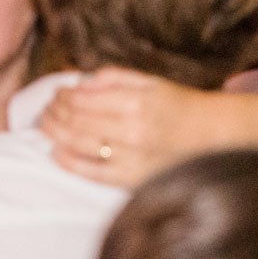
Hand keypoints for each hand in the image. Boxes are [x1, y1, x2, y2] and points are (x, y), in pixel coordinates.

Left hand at [41, 68, 222, 188]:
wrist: (210, 136)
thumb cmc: (178, 105)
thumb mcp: (151, 81)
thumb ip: (114, 78)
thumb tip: (80, 83)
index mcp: (136, 103)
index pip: (83, 100)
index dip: (63, 96)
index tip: (57, 92)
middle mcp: (132, 132)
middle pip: (77, 122)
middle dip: (55, 113)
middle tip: (47, 108)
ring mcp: (131, 159)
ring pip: (78, 145)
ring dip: (56, 133)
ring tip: (47, 125)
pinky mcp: (131, 180)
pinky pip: (92, 173)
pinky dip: (69, 163)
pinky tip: (56, 152)